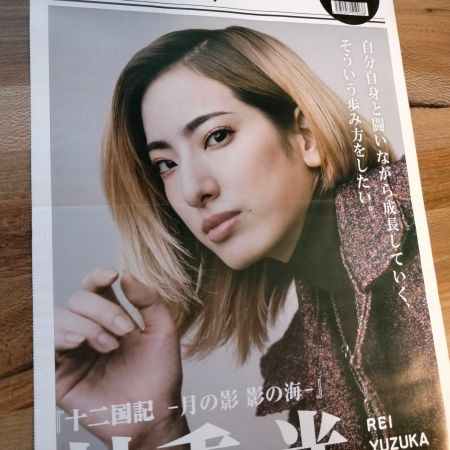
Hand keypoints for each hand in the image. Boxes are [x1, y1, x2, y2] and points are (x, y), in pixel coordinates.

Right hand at [55, 268, 187, 447]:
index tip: (112, 276)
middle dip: (101, 310)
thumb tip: (126, 274)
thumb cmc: (160, 374)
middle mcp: (89, 330)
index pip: (94, 288)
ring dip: (84, 325)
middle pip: (78, 299)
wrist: (153, 414)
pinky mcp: (59, 374)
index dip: (98, 276)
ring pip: (59, 318)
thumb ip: (148, 300)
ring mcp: (73, 351)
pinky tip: (79, 344)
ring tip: (108, 345)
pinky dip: (59, 337)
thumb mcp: (163, 331)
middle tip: (123, 330)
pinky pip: (45, 346)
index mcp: (111, 318)